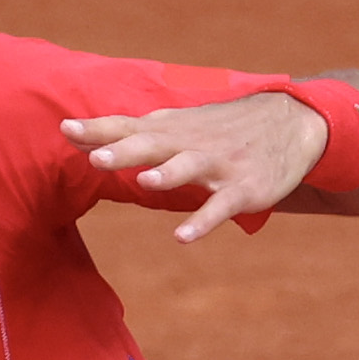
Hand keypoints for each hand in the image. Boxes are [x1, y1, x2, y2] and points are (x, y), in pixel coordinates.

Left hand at [60, 90, 330, 242]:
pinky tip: (183, 237)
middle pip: (154, 144)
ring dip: (168, 174)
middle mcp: (191, 143)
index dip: (99, 129)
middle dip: (126, 150)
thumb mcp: (179, 124)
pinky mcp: (243, 189)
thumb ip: (134, 134)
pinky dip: (202, 222)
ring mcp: (218, 165)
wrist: (292, 122)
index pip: (130, 126)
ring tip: (144, 180)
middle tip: (96, 157)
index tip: (66, 129)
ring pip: (189, 168)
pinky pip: (219, 207)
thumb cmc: (222, 128)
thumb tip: (85, 139)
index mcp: (172, 129)